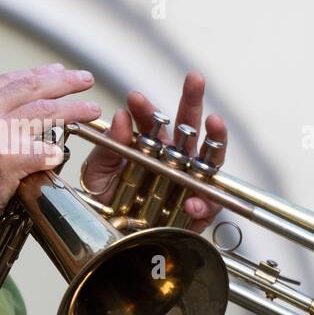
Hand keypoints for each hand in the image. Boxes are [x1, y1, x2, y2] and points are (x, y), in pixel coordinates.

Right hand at [0, 63, 101, 237]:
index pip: (9, 79)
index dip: (38, 75)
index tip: (57, 73)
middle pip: (32, 88)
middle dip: (64, 82)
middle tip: (84, 81)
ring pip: (45, 114)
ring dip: (74, 110)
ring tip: (91, 111)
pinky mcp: (6, 161)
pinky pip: (44, 151)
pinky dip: (56, 153)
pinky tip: (64, 154)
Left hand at [80, 71, 227, 233]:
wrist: (110, 237)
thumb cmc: (107, 200)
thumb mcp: (98, 172)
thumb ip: (109, 147)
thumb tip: (121, 117)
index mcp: (149, 146)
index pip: (151, 122)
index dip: (145, 110)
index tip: (134, 99)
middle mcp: (173, 160)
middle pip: (188, 127)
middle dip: (192, 101)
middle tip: (194, 78)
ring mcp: (189, 182)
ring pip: (210, 157)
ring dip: (215, 139)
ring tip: (215, 121)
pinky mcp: (198, 210)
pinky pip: (207, 203)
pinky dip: (202, 201)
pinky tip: (193, 200)